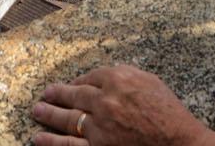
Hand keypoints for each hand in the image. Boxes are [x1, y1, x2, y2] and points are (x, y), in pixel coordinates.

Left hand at [30, 66, 214, 145]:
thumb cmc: (169, 112)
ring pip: (67, 119)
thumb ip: (125, 75)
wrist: (178, 142)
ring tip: (37, 111)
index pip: (90, 77)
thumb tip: (105, 77)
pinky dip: (52, 142)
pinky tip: (39, 138)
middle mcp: (105, 100)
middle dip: (57, 94)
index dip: (78, 81)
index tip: (72, 84)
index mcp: (118, 79)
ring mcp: (99, 127)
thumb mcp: (150, 81)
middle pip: (74, 94)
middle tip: (46, 94)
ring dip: (49, 115)